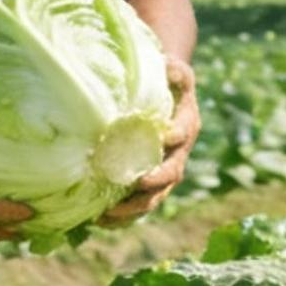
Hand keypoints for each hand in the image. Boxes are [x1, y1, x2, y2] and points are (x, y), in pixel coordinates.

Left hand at [99, 58, 199, 227]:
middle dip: (154, 184)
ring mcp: (163, 170)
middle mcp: (177, 153)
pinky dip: (122, 216)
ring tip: (109, 215)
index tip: (162, 140)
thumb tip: (168, 65)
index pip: (182, 135)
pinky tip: (100, 220)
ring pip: (155, 196)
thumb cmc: (165, 80)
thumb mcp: (174, 70)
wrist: (165, 95)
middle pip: (170, 175)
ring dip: (134, 208)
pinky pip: (138, 204)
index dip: (174, 139)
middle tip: (137, 186)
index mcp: (185, 126)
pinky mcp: (148, 183)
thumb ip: (174, 70)